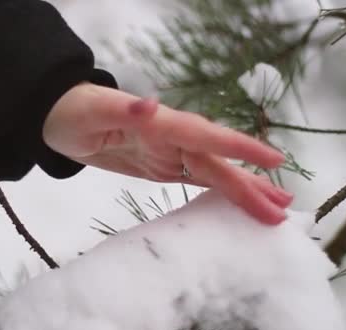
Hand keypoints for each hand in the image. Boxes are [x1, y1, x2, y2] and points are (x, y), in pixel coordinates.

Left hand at [43, 83, 292, 224]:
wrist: (61, 118)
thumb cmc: (74, 111)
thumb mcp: (94, 110)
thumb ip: (122, 109)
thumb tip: (150, 104)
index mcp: (163, 123)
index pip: (207, 137)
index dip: (240, 149)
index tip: (274, 161)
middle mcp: (174, 138)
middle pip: (218, 163)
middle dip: (250, 185)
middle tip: (284, 207)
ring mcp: (170, 153)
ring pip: (214, 173)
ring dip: (244, 191)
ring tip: (275, 208)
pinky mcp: (162, 166)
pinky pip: (197, 180)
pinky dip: (220, 192)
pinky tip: (238, 202)